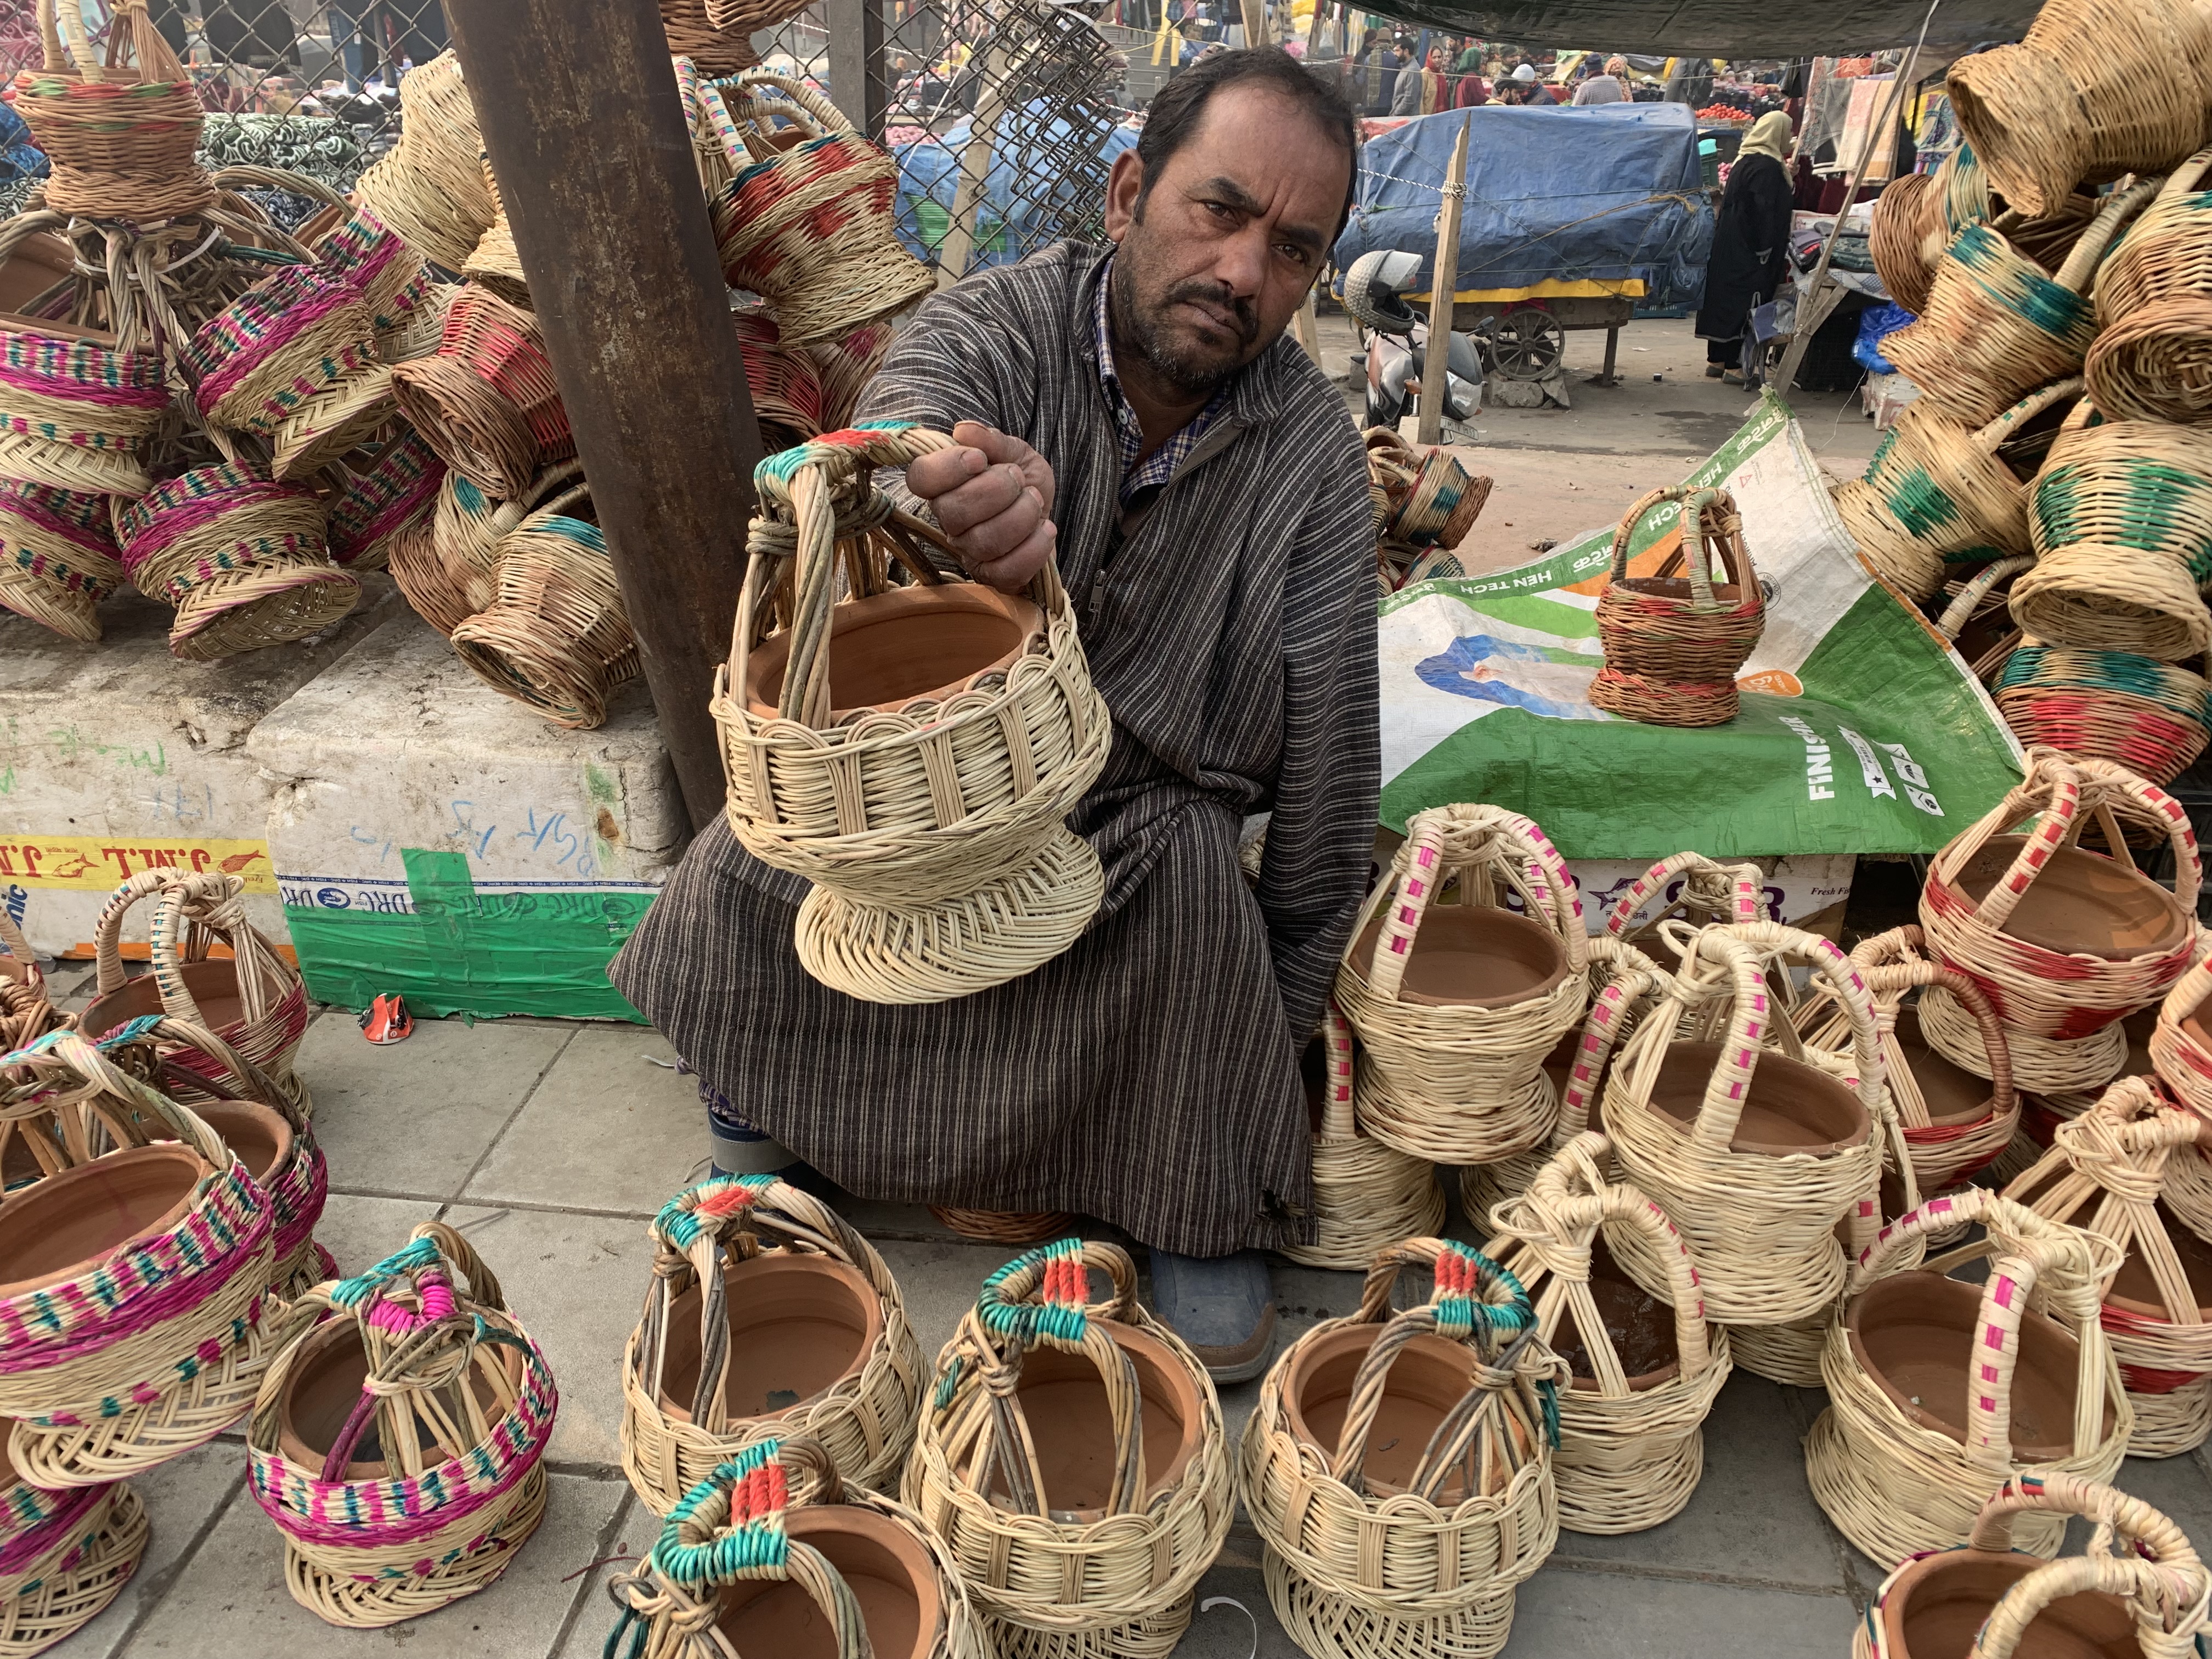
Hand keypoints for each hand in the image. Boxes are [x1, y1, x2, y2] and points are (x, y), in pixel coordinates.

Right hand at [904, 420, 1057, 592]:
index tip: (980, 459)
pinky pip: (1006, 571)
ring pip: (983, 542)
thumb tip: (964, 431)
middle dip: (995, 490)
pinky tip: (1045, 528)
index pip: (921, 478)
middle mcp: (950, 522)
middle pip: (953, 512)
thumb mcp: (1014, 450)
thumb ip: (992, 440)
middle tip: (1018, 478)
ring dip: (1020, 515)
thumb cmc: (1023, 479)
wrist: (1047, 510)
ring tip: (1035, 500)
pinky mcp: (994, 577)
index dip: (948, 467)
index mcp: (944, 486)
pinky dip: (1033, 548)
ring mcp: (969, 553)